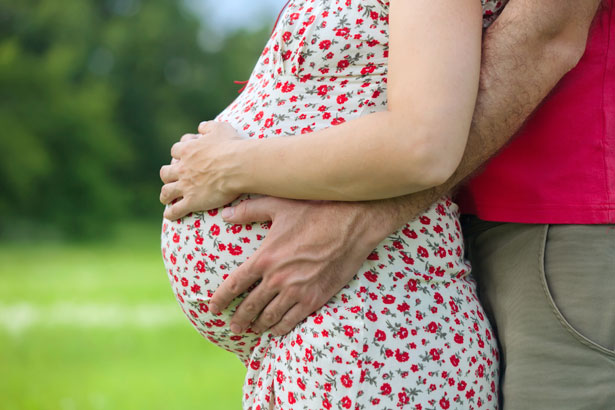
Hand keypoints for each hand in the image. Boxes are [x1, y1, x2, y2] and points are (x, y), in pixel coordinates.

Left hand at [159, 122, 244, 219]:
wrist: (237, 166)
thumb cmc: (232, 146)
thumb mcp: (220, 128)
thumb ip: (208, 127)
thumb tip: (201, 127)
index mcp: (188, 150)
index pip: (176, 151)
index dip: (179, 154)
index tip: (182, 157)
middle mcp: (183, 168)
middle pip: (166, 172)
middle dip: (167, 175)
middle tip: (171, 178)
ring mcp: (185, 185)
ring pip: (167, 191)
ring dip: (165, 195)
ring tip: (166, 198)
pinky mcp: (192, 201)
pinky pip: (176, 209)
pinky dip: (171, 213)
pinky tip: (169, 216)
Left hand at [209, 196, 394, 335]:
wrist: (352, 224)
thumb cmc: (315, 211)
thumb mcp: (279, 206)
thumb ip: (249, 211)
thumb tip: (226, 214)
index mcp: (264, 258)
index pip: (234, 285)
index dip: (220, 300)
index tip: (212, 309)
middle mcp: (277, 279)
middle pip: (249, 307)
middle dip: (238, 319)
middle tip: (232, 326)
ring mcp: (296, 292)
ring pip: (269, 318)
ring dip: (258, 326)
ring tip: (253, 329)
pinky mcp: (314, 299)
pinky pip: (291, 321)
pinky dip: (280, 328)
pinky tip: (275, 329)